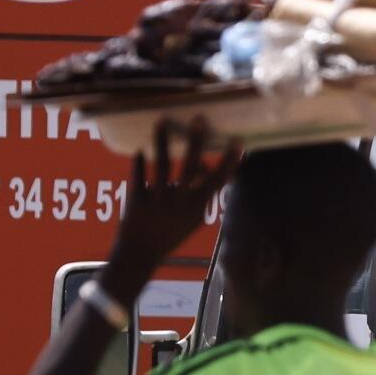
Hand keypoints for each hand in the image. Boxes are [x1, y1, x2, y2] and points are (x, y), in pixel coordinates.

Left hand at [105, 119, 238, 296]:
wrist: (140, 254)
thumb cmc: (170, 234)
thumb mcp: (192, 219)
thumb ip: (200, 195)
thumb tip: (205, 166)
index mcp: (197, 207)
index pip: (217, 180)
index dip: (229, 162)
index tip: (238, 143)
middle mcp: (179, 202)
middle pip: (190, 168)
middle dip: (196, 143)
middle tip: (199, 120)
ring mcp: (157, 200)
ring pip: (162, 166)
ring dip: (163, 142)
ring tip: (162, 121)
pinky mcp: (137, 200)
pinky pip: (138, 176)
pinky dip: (138, 163)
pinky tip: (139, 151)